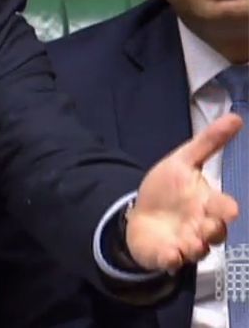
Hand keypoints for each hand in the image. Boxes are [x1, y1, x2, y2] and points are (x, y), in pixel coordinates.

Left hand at [126, 113, 241, 271]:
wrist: (141, 214)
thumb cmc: (168, 190)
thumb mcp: (183, 161)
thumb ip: (208, 143)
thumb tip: (235, 117)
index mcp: (207, 204)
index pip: (224, 208)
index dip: (226, 209)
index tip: (227, 208)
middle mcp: (201, 226)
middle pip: (216, 232)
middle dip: (214, 230)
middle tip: (206, 226)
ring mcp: (185, 243)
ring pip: (197, 249)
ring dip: (194, 246)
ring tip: (188, 242)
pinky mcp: (166, 255)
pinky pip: (171, 260)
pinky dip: (171, 258)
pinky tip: (169, 254)